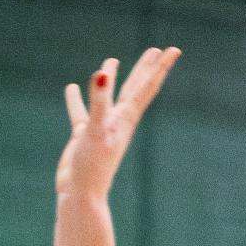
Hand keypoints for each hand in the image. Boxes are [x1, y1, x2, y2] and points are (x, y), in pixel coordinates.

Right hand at [55, 47, 180, 202]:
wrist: (80, 195)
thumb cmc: (91, 167)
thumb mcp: (95, 130)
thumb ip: (99, 102)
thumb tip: (101, 73)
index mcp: (125, 118)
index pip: (145, 86)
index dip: (159, 67)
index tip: (174, 50)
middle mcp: (117, 122)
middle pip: (135, 88)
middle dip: (145, 69)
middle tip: (156, 50)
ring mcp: (102, 129)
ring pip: (109, 97)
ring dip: (113, 79)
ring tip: (112, 61)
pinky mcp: (85, 136)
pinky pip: (81, 112)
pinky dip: (77, 99)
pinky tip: (72, 88)